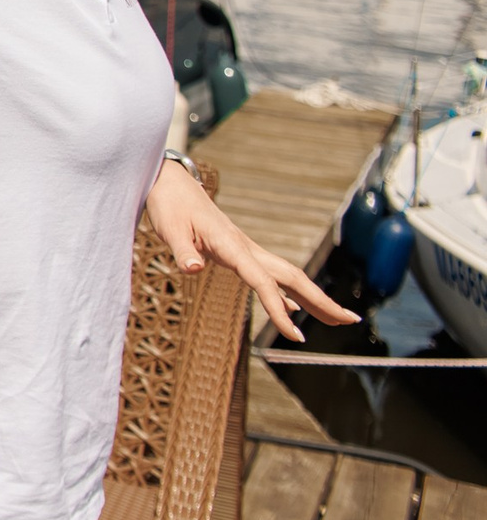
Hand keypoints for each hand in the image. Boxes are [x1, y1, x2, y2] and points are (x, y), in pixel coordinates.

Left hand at [145, 159, 356, 341]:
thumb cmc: (169, 205)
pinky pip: (269, 276)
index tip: (296, 336)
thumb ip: (183, 251)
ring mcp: (244, 249)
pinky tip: (291, 308)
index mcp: (232, 245)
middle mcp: (246, 248)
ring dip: (311, 297)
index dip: (280, 311)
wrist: (170, 183)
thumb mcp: (170, 229)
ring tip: (336, 318)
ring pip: (286, 276)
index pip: (264, 283)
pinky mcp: (237, 251)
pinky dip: (284, 294)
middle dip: (321, 300)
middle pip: (292, 277)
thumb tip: (193, 270)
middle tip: (349, 320)